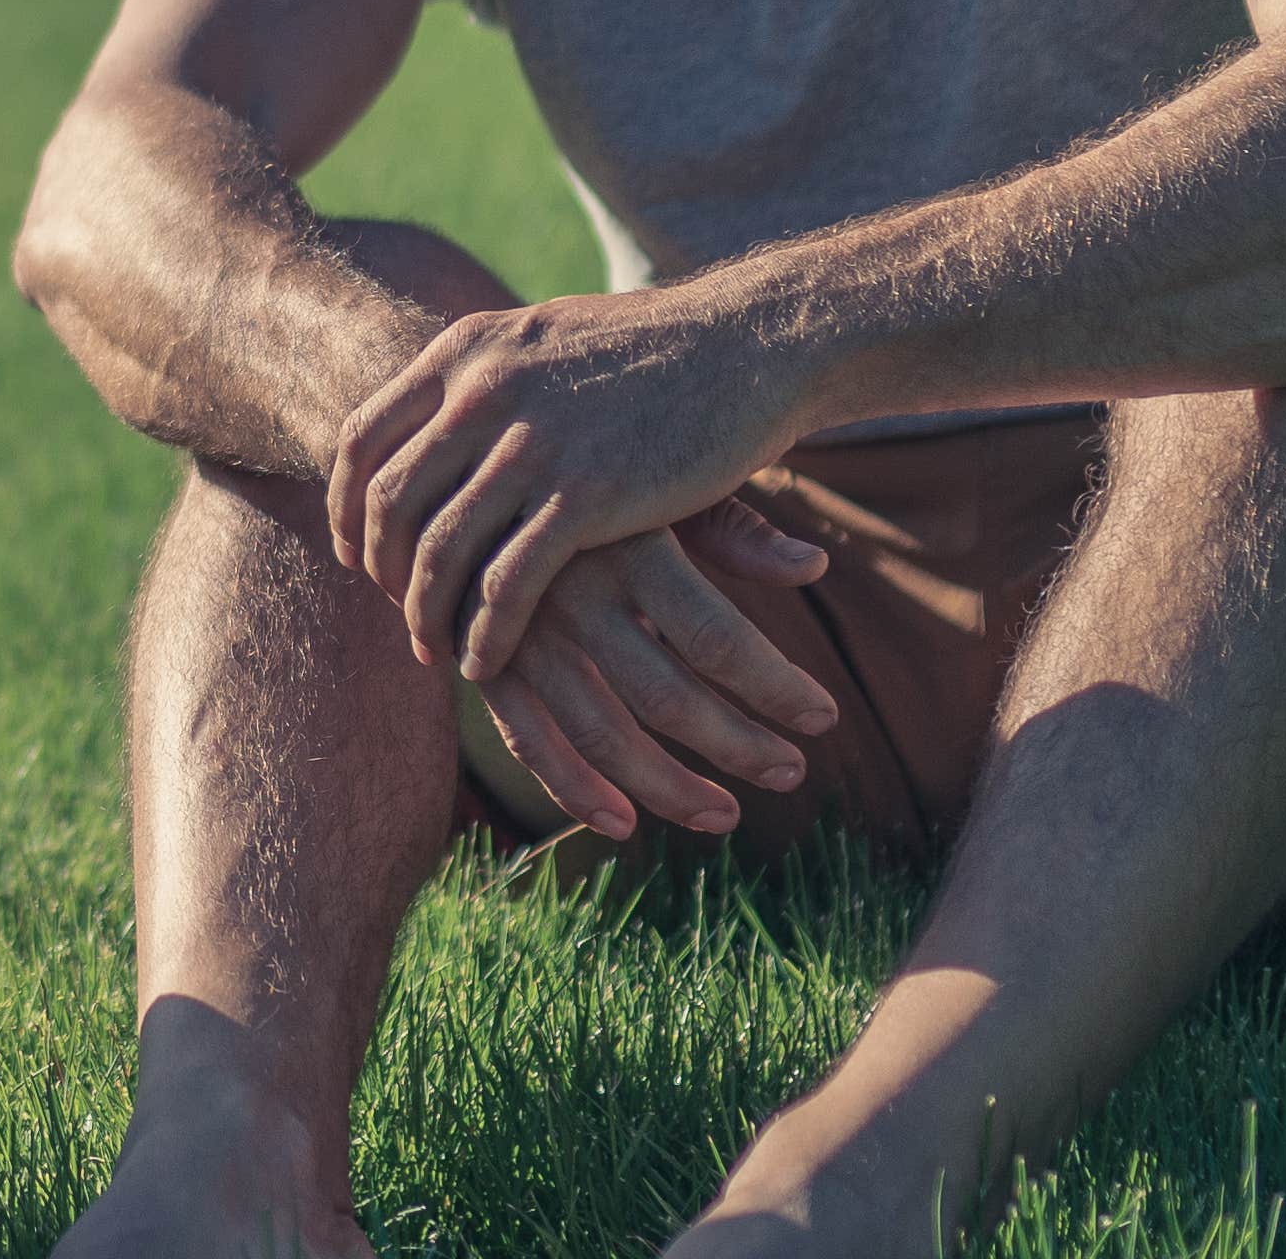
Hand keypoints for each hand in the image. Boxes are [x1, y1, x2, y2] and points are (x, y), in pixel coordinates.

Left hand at [328, 283, 805, 680]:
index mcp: (464, 350)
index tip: (351, 550)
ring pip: (440, 550)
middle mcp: (482, 392)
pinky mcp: (586, 495)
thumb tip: (441, 413)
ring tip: (434, 650)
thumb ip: (487, 377)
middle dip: (381, 569)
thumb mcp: (544, 341)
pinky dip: (485, 633)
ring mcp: (530, 444)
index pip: (361, 439)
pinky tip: (485, 663)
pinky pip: (506, 584)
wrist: (749, 341)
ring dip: (425, 612)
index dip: (345, 505)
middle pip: (389, 501)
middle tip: (394, 612)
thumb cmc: (655, 348)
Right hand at [467, 499, 838, 840]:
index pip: (717, 638)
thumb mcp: (653, 479)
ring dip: (668, 787)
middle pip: (668, 696)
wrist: (460, 462)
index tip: (824, 717)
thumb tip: (814, 567)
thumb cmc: (586, 470)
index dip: (777, 687)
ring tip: (726, 814)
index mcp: (627, 542)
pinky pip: (528, 740)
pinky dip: (574, 790)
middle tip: (792, 772)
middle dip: (739, 746)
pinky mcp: (481, 659)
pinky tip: (624, 824)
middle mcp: (570, 591)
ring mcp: (520, 632)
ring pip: (601, 733)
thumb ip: (731, 528)